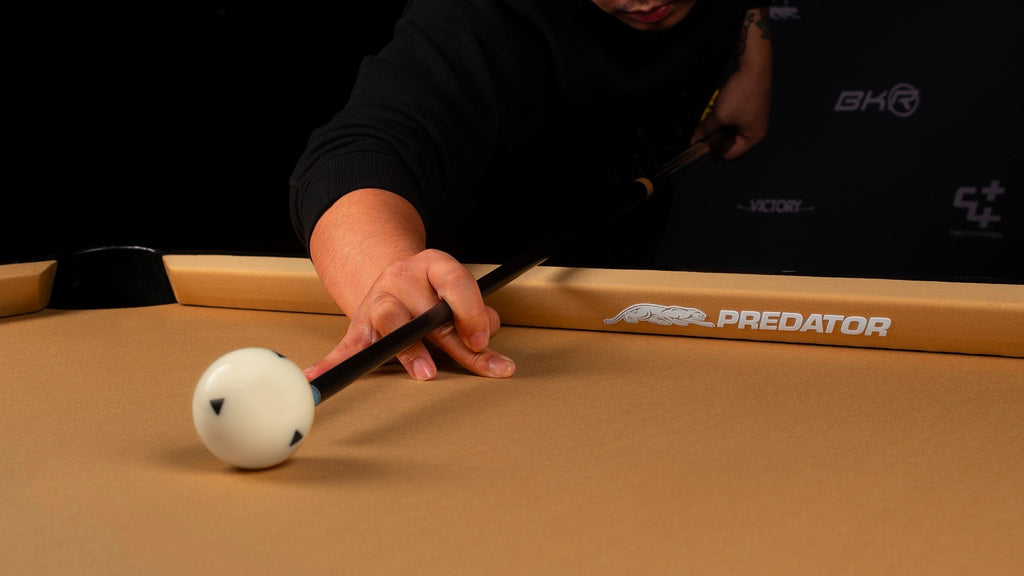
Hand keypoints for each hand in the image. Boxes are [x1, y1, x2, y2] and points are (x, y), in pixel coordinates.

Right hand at [304, 249, 515, 381]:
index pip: (455, 282)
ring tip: (425, 372)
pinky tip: (316, 376)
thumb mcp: (458, 295)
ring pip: (391, 321)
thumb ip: (477, 318)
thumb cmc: (435, 294)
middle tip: (468, 358)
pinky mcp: (359, 324)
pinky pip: (348, 344)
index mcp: (433, 264)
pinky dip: (333, 362)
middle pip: (426, 311)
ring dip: (410, 350)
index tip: (481, 339)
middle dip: (450, 341)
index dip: (471, 309)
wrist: (396, 279)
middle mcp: (402, 277)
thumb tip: (483, 342)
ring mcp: (378, 299)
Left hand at [691, 9, 771, 159]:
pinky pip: (733, 119)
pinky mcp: (750, 108)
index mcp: (753, 138)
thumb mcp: (719, 116)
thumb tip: (693, 139)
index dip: (713, 153)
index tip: (699, 148)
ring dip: (717, 128)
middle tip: (701, 134)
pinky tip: (714, 111)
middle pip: (730, 144)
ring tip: (708, 120)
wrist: (754, 67)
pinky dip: (722, 118)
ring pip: (730, 131)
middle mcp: (756, 130)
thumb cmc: (744, 92)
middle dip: (714, 139)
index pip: (730, 155)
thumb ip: (705, 130)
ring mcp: (754, 119)